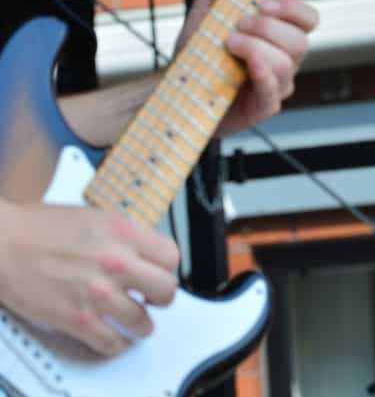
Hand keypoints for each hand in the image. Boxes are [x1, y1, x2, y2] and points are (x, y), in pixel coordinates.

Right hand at [0, 201, 178, 355]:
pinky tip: (112, 336)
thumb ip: (125, 236)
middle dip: (161, 297)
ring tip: (135, 322)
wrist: (2, 243)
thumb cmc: (39, 228)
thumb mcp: (96, 218)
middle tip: (152, 299)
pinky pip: (111, 342)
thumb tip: (144, 253)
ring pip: (143, 322)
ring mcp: (98, 292)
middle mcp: (116, 262)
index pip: (171, 257)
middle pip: (166, 290)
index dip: (166, 268)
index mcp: (124, 233)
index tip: (159, 273)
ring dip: (141, 325)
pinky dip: (114, 344)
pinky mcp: (77, 318)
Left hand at [174, 0, 318, 135]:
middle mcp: (285, 58)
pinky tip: (246, 64)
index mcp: (279, 32)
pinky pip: (275, 91)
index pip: (307, 18)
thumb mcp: (208, 8)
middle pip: (301, 40)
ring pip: (288, 63)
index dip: (293, 8)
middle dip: (268, 28)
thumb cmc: (200, 50)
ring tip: (228, 44)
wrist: (176, 87)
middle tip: (238, 24)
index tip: (264, 2)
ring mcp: (277, 83)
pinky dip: (262, 73)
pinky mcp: (264, 107)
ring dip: (257, 48)